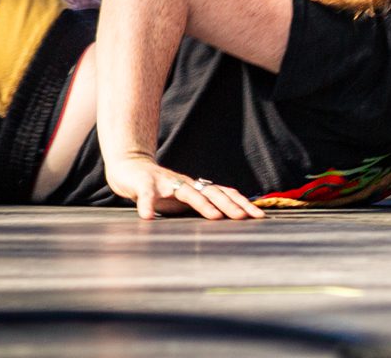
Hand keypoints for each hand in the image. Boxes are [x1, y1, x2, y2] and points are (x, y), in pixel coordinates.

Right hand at [106, 154, 266, 220]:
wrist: (131, 168)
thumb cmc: (161, 189)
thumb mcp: (184, 200)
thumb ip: (202, 207)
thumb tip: (228, 221)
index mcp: (197, 189)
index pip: (225, 194)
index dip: (242, 204)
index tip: (259, 216)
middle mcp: (186, 184)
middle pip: (212, 192)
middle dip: (230, 205)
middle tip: (243, 218)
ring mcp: (166, 183)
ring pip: (187, 192)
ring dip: (202, 204)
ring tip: (214, 217)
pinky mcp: (144, 185)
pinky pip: (146, 196)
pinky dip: (147, 205)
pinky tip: (147, 217)